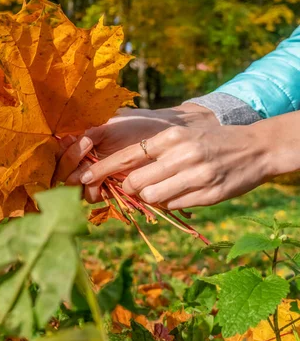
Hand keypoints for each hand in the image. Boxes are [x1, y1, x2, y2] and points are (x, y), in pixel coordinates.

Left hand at [54, 104, 219, 192]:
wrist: (256, 147)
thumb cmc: (210, 141)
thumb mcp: (180, 136)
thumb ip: (152, 151)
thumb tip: (120, 170)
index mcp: (171, 138)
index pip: (126, 156)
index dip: (102, 170)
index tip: (84, 178)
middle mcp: (182, 155)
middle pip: (135, 182)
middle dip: (128, 188)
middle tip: (133, 186)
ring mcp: (197, 176)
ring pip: (152, 197)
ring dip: (149, 197)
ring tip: (162, 187)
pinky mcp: (210, 194)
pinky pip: (173, 205)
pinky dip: (170, 202)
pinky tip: (183, 191)